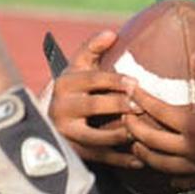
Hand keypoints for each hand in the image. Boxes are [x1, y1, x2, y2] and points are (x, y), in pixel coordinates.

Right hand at [49, 30, 142, 168]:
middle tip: (142, 107)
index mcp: (65, 84)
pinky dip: (121, 159)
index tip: (136, 83)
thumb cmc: (75, 89)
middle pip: (94, 106)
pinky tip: (139, 158)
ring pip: (96, 136)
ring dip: (121, 134)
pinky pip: (101, 157)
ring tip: (141, 131)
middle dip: (120, 105)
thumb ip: (93, 49)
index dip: (116, 81)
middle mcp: (62, 109)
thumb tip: (111, 33)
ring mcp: (67, 133)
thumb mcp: (78, 67)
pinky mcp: (75, 153)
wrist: (52, 120)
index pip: (93, 80)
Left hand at [124, 53, 194, 192]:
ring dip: (142, 152)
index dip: (140, 97)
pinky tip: (165, 172)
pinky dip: (166, 176)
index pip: (157, 111)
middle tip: (123, 115)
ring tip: (135, 143)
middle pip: (148, 139)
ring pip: (157, 163)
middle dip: (132, 126)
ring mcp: (194, 168)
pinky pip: (177, 181)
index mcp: (193, 127)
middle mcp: (188, 150)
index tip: (129, 87)